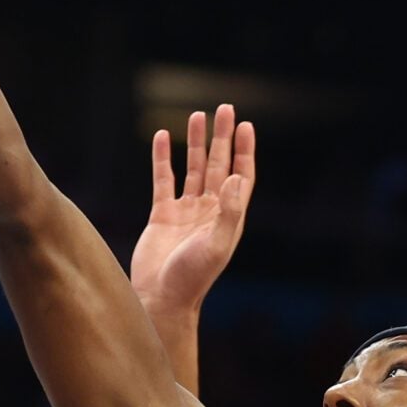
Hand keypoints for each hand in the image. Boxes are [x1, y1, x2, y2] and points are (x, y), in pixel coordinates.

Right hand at [130, 104, 255, 320]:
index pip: (241, 176)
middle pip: (218, 165)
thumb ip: (228, 211)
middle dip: (222, 138)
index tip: (245, 126)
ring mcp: (185, 212)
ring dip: (195, 143)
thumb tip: (236, 176)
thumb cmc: (192, 278)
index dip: (244, 151)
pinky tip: (161, 137)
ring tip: (197, 116)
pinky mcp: (162, 215)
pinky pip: (163, 180)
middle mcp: (209, 210)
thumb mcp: (216, 245)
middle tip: (225, 109)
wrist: (160, 298)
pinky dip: (162, 158)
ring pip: (193, 169)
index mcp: (228, 217)